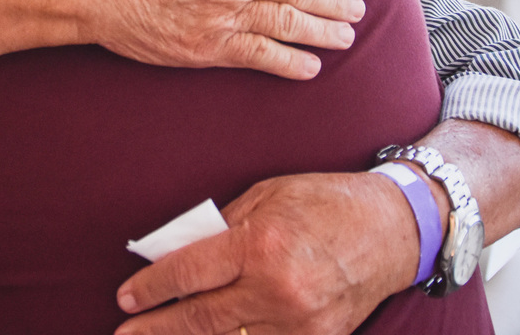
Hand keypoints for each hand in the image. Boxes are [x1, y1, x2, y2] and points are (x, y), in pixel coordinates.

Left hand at [114, 172, 416, 334]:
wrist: (394, 227)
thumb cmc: (324, 202)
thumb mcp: (264, 197)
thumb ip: (220, 229)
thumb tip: (177, 252)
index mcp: (260, 245)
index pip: (190, 273)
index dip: (152, 288)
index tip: (126, 298)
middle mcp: (278, 289)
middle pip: (202, 318)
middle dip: (158, 328)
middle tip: (125, 333)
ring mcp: (301, 322)